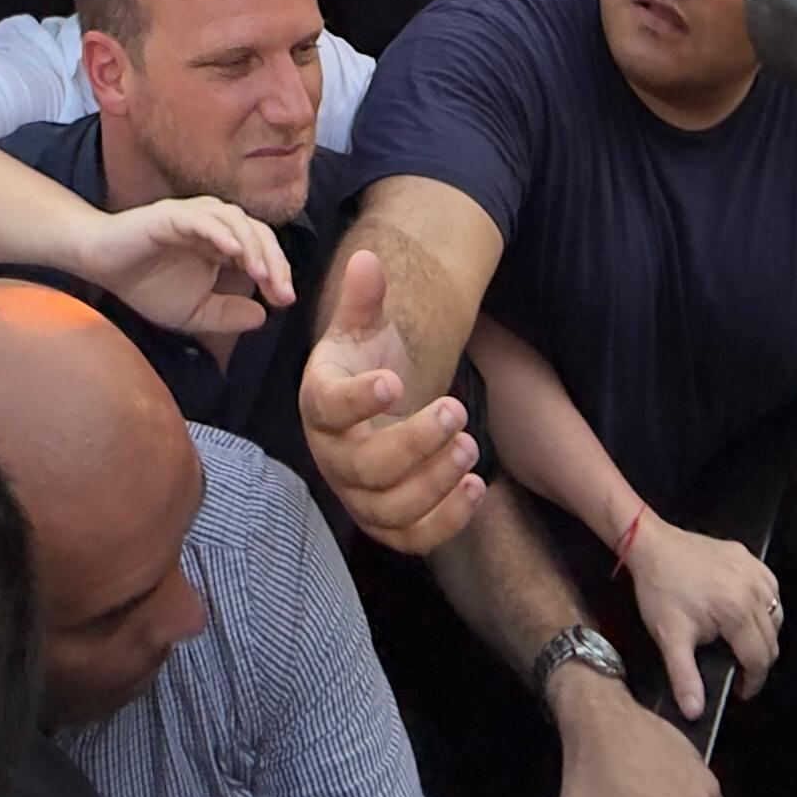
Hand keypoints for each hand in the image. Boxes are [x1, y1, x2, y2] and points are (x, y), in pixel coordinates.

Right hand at [67, 197, 291, 337]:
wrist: (101, 266)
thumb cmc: (146, 284)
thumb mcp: (193, 312)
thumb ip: (226, 314)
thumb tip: (262, 316)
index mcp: (222, 243)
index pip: (262, 250)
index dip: (278, 272)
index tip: (285, 301)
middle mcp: (213, 225)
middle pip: (257, 232)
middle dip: (274, 261)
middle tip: (282, 291)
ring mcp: (192, 216)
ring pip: (235, 219)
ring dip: (252, 245)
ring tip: (260, 273)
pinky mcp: (169, 216)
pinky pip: (201, 219)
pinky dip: (219, 232)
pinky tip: (232, 251)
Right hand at [297, 248, 482, 551]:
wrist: (370, 408)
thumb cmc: (365, 364)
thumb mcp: (364, 328)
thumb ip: (365, 299)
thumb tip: (368, 259)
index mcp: (320, 403)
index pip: (328, 408)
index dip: (357, 400)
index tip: (393, 382)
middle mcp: (333, 456)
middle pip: (365, 467)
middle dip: (414, 444)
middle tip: (457, 410)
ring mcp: (358, 494)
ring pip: (388, 509)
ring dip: (433, 484)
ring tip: (471, 448)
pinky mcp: (388, 521)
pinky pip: (411, 538)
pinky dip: (444, 522)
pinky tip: (476, 487)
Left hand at [622, 514, 783, 717]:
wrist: (651, 545)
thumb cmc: (660, 590)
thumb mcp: (669, 638)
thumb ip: (685, 678)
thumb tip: (695, 711)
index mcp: (738, 613)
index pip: (760, 658)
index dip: (753, 681)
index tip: (741, 690)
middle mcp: (753, 591)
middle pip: (772, 639)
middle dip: (759, 661)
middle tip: (740, 670)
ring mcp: (753, 571)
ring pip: (776, 614)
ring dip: (765, 633)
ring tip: (742, 644)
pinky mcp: (748, 557)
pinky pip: (770, 588)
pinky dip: (765, 604)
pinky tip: (747, 611)